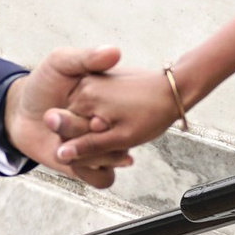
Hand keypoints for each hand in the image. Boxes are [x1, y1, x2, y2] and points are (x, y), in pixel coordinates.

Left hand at [5, 45, 141, 186]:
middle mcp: (107, 124)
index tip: (94, 119)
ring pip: (115, 161)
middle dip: (98, 140)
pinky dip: (91, 174)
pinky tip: (71, 161)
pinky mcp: (87, 166)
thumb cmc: (41, 84)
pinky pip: (103, 179)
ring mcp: (98, 146)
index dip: (111, 119)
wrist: (18, 114)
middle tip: (73, 130)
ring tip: (65, 148)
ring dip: (96, 158)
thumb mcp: (61, 62)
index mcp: (107, 101)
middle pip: (120, 139)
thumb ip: (86, 58)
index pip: (126, 113)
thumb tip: (115, 52)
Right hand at [50, 64, 185, 165]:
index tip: (109, 146)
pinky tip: (120, 119)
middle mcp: (84, 85)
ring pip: (83, 116)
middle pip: (74, 124)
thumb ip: (89, 146)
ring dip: (98, 128)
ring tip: (123, 127)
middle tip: (119, 138)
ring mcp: (92, 80)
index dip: (85, 146)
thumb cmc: (152, 113)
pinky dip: (103, 117)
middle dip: (92, 137)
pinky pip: (92, 106)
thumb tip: (61, 154)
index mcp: (85, 97)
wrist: (173, 89)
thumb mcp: (121, 137)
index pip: (67, 132)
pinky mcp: (100, 80)